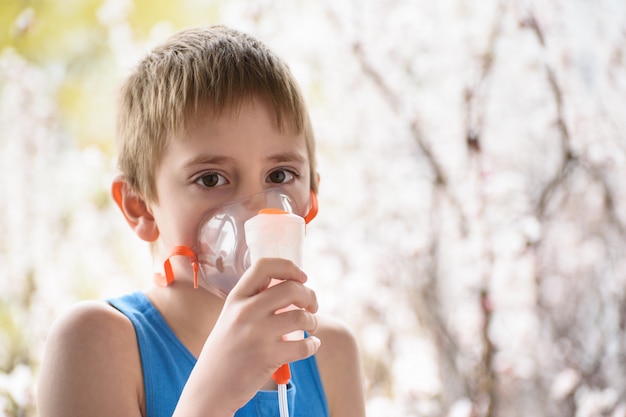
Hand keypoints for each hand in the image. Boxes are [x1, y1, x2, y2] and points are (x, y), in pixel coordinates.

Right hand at [176, 258, 320, 415]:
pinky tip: (311, 346)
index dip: (288, 267)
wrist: (210, 387)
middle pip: (291, 288)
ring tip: (310, 327)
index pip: (264, 266)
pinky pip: (304, 345)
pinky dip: (313, 345)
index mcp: (236, 298)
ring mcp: (256, 334)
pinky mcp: (268, 356)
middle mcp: (245, 311)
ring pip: (301, 316)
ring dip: (313, 321)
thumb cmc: (226, 351)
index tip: (302, 276)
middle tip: (312, 306)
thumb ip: (254, 301)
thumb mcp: (231, 316)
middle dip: (310, 296)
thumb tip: (292, 288)